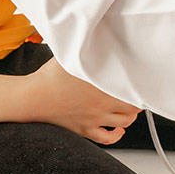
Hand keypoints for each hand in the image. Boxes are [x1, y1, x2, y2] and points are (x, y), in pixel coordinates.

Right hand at [25, 58, 140, 144]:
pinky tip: (118, 130)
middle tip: (137, 96)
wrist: (33, 97)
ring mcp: (94, 120)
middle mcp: (102, 106)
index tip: (141, 83)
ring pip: (123, 124)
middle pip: (132, 109)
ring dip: (129, 117)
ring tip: (130, 110)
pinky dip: (116, 136)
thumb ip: (89, 48)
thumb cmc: (50, 76)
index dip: (140, 88)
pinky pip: (106, 139)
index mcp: (103, 88)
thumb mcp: (72, 56)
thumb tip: (100, 34)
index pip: (133, 92)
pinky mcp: (84, 130)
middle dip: (137, 103)